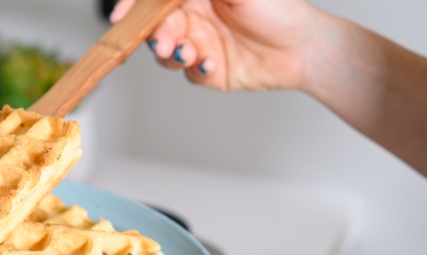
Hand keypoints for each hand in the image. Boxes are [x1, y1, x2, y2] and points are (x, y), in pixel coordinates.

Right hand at [110, 0, 319, 90]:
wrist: (305, 48)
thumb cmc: (279, 10)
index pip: (156, 1)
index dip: (135, 6)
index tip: (121, 16)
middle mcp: (195, 18)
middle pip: (157, 26)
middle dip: (155, 35)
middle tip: (164, 42)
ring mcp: (200, 45)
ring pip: (167, 53)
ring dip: (171, 55)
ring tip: (189, 54)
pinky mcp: (208, 71)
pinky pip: (188, 74)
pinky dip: (193, 71)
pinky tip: (208, 65)